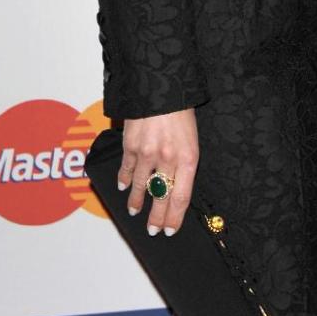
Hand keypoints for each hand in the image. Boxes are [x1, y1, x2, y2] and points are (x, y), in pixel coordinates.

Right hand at [119, 109, 198, 235]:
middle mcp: (167, 159)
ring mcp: (146, 153)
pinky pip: (126, 169)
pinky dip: (124, 180)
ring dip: (137, 202)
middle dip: (156, 218)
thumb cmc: (182, 110)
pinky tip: (123, 187)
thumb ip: (184, 161)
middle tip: (153, 231)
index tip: (170, 230)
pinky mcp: (130, 145)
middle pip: (160, 197)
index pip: (180, 198)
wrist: (162, 85)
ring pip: (140, 187)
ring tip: (135, 212)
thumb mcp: (192, 137)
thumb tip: (176, 183)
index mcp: (188, 158)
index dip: (174, 218)